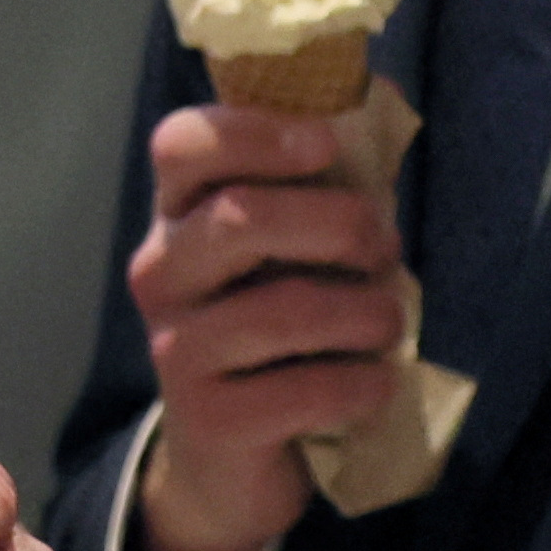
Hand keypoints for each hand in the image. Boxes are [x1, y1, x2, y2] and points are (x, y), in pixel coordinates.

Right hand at [123, 101, 405, 550]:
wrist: (231, 453)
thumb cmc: (277, 326)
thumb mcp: (290, 248)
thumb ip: (321, 182)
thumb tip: (381, 97)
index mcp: (178, 214)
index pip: (182, 145)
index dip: (253, 133)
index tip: (324, 144)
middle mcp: (161, 272)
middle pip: (239, 217)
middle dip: (336, 224)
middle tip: (383, 245)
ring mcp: (175, 348)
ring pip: (282, 309)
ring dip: (364, 312)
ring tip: (389, 321)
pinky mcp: (208, 418)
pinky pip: (304, 390)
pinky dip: (361, 384)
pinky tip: (376, 382)